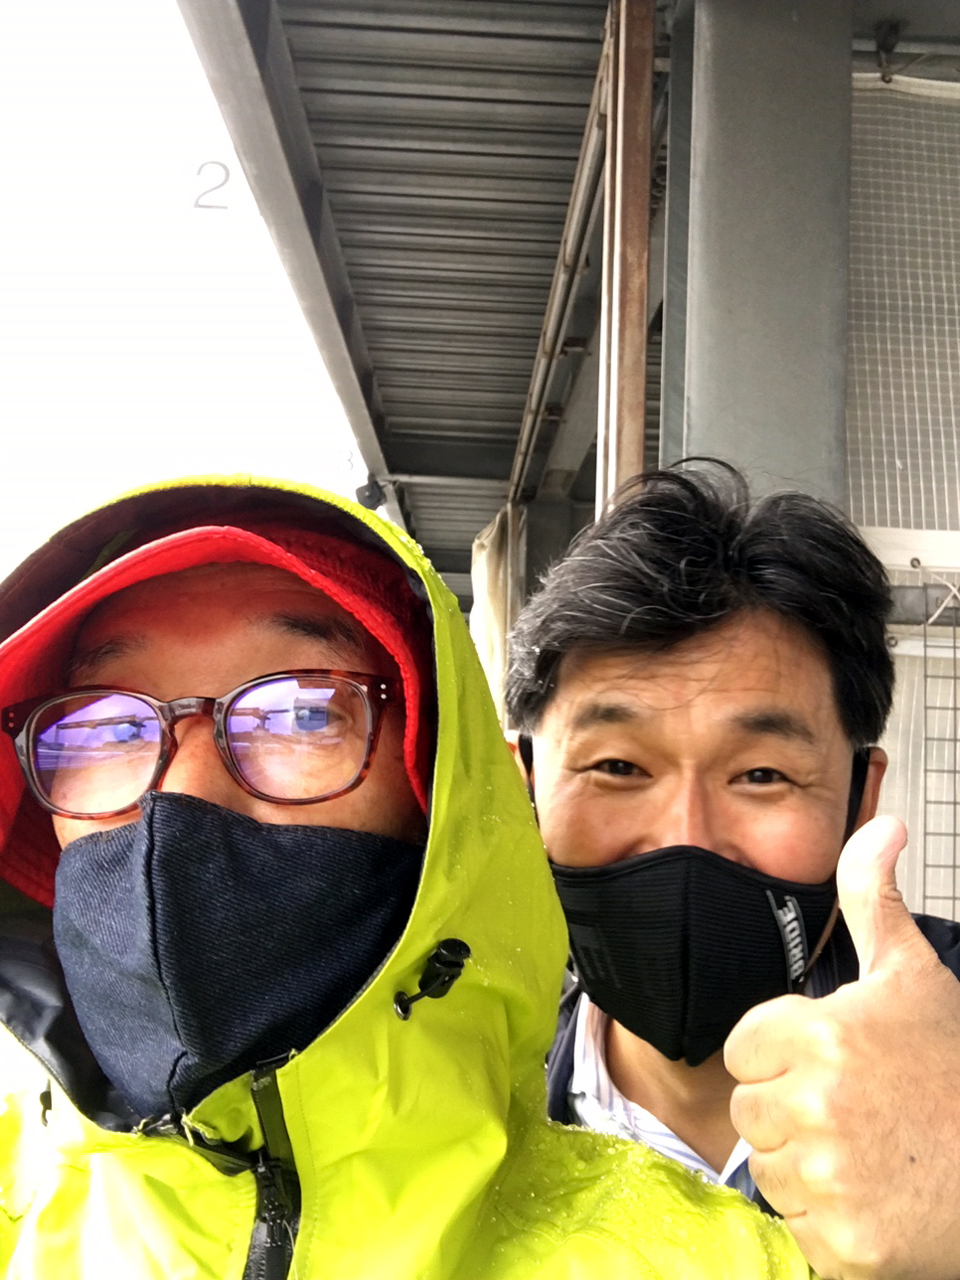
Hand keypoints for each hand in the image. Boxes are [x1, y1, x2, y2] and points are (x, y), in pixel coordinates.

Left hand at [725, 816, 959, 1279]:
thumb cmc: (954, 1071)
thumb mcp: (913, 975)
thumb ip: (872, 898)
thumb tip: (879, 826)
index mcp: (818, 1034)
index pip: (743, 1048)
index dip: (782, 1054)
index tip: (831, 1061)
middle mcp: (815, 1105)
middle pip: (749, 1110)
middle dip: (791, 1110)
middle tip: (856, 1110)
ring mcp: (828, 1179)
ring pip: (769, 1169)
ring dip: (807, 1165)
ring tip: (867, 1150)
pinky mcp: (842, 1245)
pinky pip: (796, 1224)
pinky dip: (829, 1220)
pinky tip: (874, 1196)